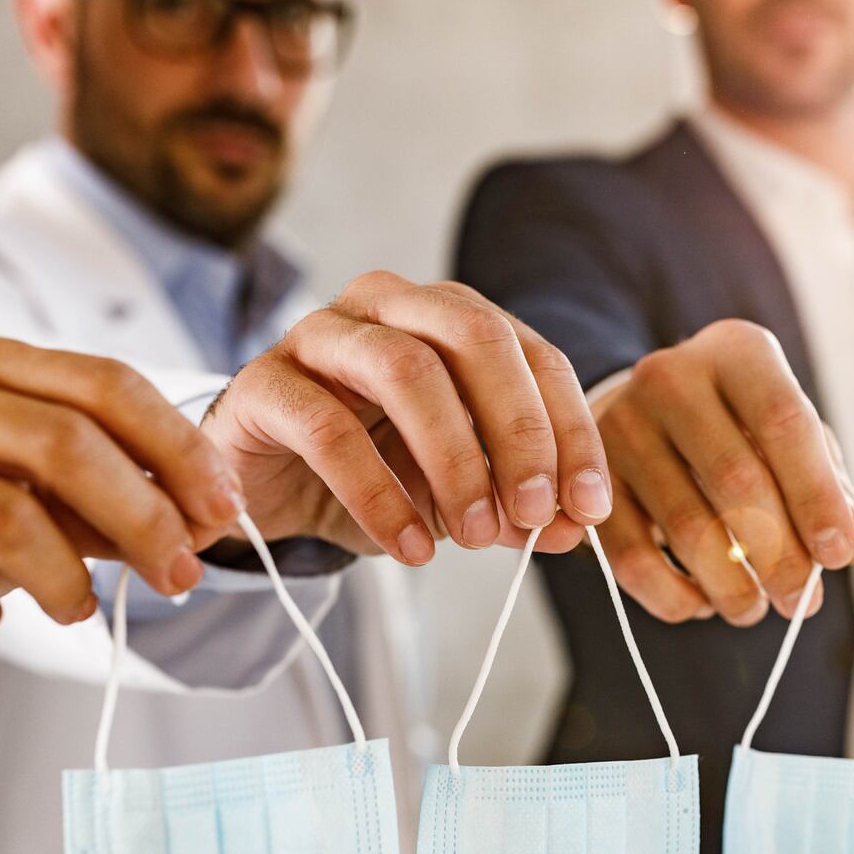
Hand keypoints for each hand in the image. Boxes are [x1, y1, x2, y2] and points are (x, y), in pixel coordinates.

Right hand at [0, 331, 244, 707]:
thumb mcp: (22, 493)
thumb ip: (101, 496)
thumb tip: (202, 523)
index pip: (103, 384)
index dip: (179, 449)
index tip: (225, 511)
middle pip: (65, 445)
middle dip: (144, 518)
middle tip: (182, 576)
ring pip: (8, 517)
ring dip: (67, 580)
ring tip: (82, 613)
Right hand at [202, 272, 610, 563]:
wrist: (270, 491)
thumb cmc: (376, 474)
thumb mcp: (461, 492)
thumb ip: (515, 502)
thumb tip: (573, 527)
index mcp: (449, 317)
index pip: (533, 353)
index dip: (569, 430)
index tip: (590, 506)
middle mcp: (389, 306)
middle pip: (474, 337)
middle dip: (518, 430)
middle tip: (534, 513)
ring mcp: (321, 334)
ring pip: (405, 371)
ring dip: (453, 460)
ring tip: (475, 537)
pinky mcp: (264, 383)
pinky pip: (327, 428)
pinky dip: (378, 494)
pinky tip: (411, 548)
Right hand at [590, 319, 853, 625]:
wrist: (642, 410)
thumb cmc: (737, 427)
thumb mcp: (788, 435)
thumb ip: (826, 481)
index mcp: (737, 352)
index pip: (784, 422)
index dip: (816, 497)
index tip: (839, 557)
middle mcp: (671, 378)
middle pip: (736, 480)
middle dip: (780, 557)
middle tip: (802, 603)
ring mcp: (620, 427)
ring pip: (687, 529)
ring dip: (732, 588)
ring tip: (755, 610)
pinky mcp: (590, 483)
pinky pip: (632, 559)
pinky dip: (675, 598)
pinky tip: (702, 605)